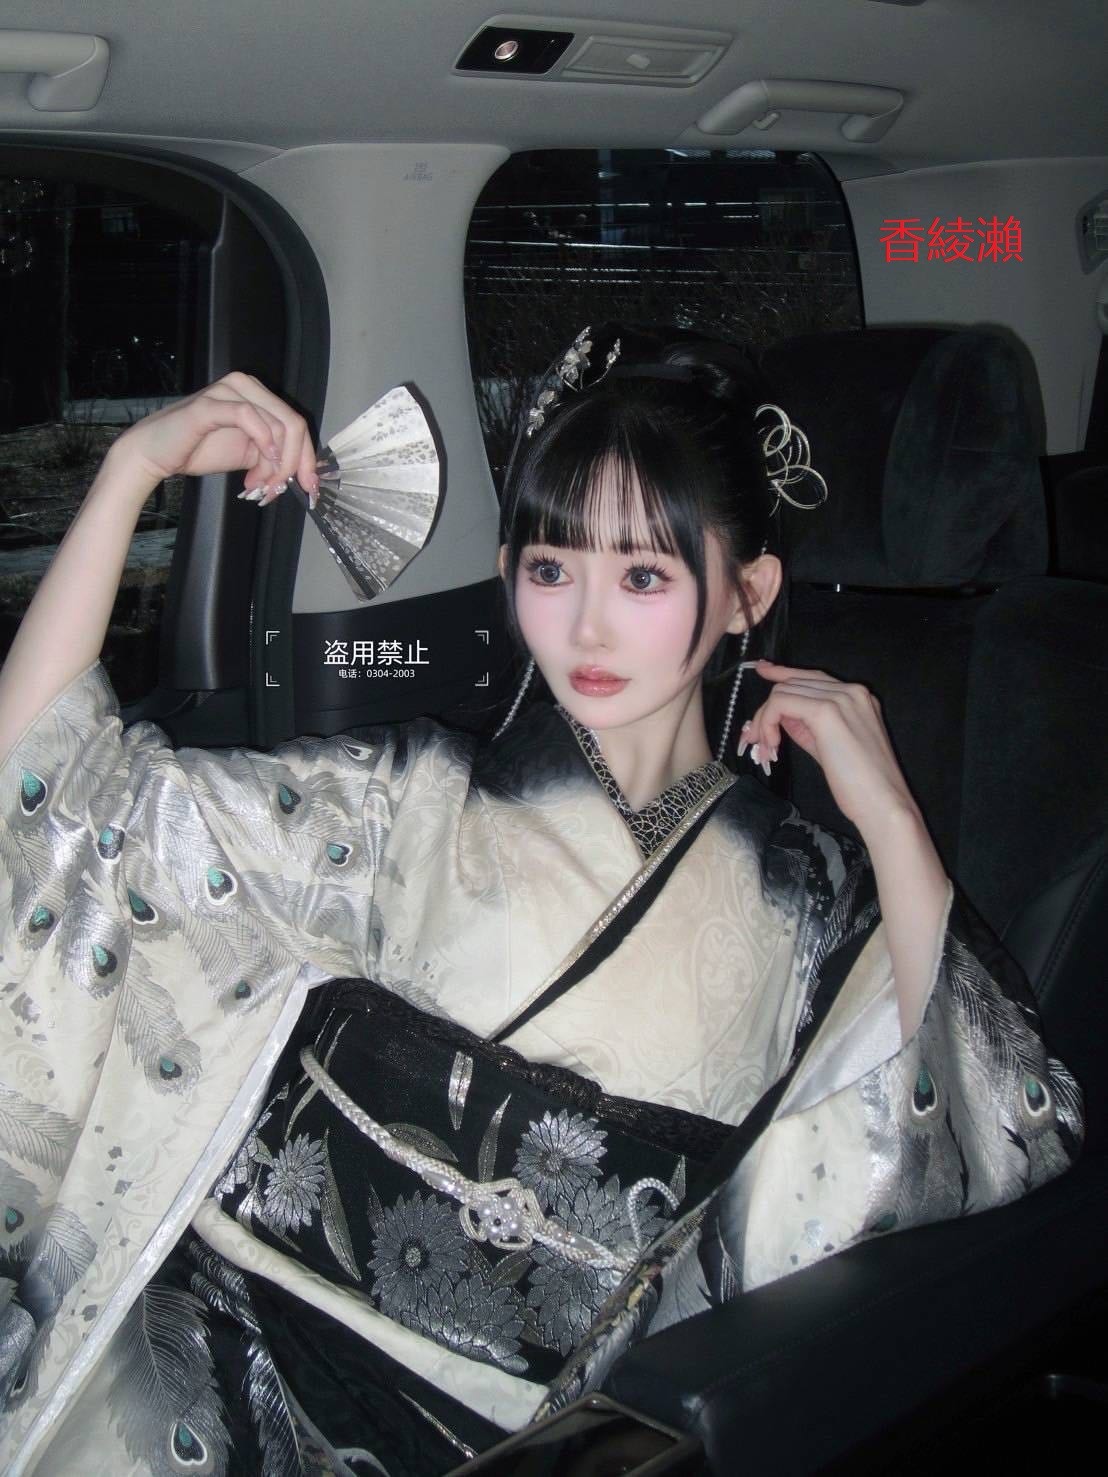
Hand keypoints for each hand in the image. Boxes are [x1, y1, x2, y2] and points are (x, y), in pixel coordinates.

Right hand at [107, 371, 319, 504]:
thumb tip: (304, 474)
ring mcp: (228, 391)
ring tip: (258, 484)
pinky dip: (263, 441)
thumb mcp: (248, 455)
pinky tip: (260, 463)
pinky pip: (249, 416)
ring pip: (276, 424)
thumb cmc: (197, 450)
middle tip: (278, 489)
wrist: (155, 453)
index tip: (309, 487)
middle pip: (293, 424)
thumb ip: (274, 457)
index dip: (308, 458)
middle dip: (293, 464)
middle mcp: (245, 386)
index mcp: (257, 396)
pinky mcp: (211, 404)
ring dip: (274, 463)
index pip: (297, 424)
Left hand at [739, 659, 920, 838]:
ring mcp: (840, 698)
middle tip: (752, 739)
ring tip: (766, 750)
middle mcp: (851, 690)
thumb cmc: (861, 785)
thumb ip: (808, 725)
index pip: (812, 676)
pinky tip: (773, 746)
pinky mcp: (826, 711)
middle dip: (765, 711)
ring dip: (764, 720)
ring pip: (782, 692)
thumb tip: (781, 716)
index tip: (762, 670)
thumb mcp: (829, 746)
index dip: (782, 673)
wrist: (884, 803)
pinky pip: (780, 704)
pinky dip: (767, 723)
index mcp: (858, 697)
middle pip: (792, 683)